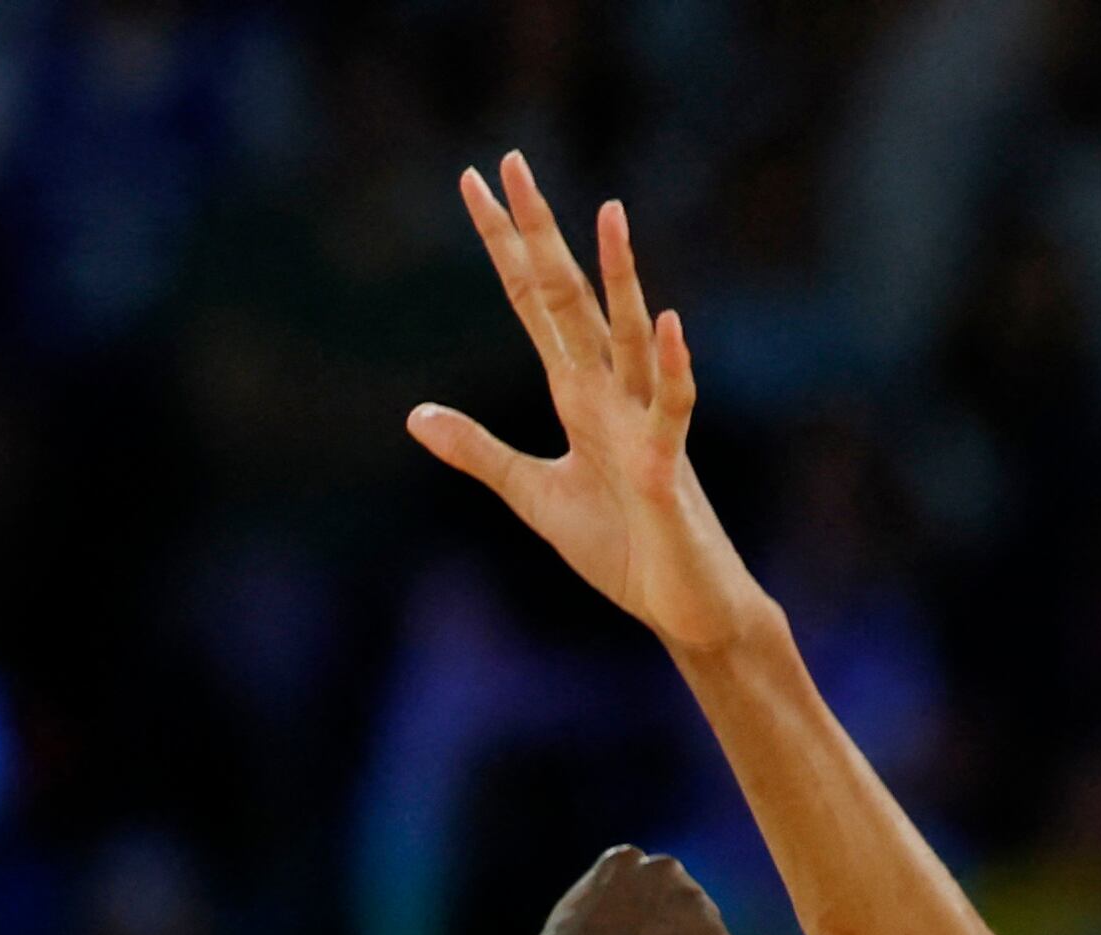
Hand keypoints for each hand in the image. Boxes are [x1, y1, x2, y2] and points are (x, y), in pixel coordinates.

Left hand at [412, 156, 769, 660]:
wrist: (685, 607)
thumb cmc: (624, 550)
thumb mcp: (534, 496)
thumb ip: (480, 451)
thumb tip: (414, 416)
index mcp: (576, 395)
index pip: (532, 302)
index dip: (503, 245)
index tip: (475, 183)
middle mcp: (609, 394)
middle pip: (569, 298)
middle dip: (541, 233)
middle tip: (515, 161)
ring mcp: (642, 424)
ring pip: (627, 336)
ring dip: (619, 276)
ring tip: (608, 212)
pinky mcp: (667, 469)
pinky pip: (672, 409)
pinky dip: (670, 368)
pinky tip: (667, 324)